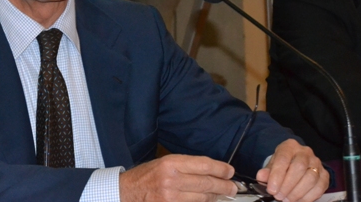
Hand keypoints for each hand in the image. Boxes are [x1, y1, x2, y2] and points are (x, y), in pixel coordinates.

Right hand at [119, 154, 236, 201]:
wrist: (127, 192)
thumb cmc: (145, 176)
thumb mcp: (163, 163)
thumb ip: (185, 166)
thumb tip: (210, 171)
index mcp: (170, 164)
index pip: (203, 165)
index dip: (220, 169)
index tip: (229, 172)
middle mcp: (172, 180)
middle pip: (206, 183)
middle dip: (224, 186)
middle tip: (233, 187)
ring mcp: (171, 198)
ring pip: (203, 198)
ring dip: (215, 197)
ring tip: (222, 194)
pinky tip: (207, 201)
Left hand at [256, 139, 328, 201]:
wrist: (295, 161)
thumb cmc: (283, 163)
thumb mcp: (272, 164)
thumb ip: (267, 171)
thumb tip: (261, 177)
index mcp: (290, 146)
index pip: (283, 159)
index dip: (277, 175)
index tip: (271, 189)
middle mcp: (305, 152)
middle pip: (299, 168)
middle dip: (287, 185)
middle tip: (279, 196)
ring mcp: (317, 163)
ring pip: (310, 178)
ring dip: (297, 192)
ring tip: (287, 199)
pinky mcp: (325, 175)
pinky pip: (320, 187)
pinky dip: (308, 197)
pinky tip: (298, 200)